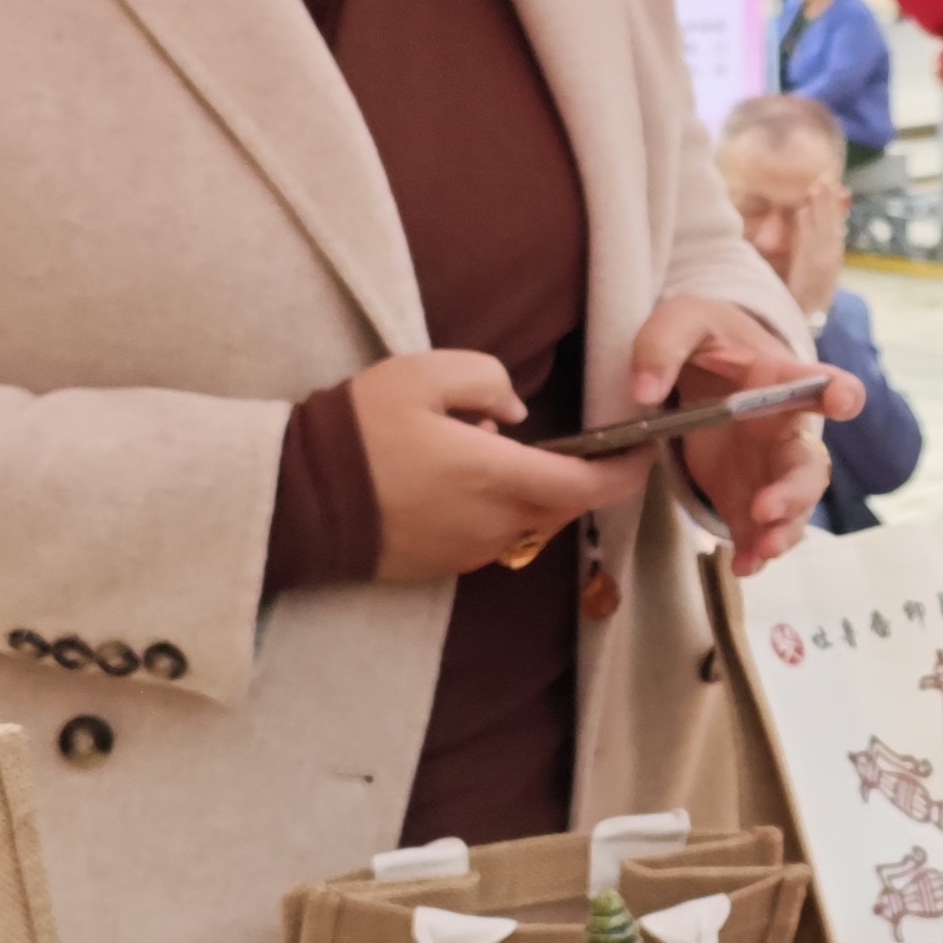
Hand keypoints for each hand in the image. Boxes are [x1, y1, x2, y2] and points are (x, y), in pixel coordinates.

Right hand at [354, 348, 649, 583]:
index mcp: (501, 479)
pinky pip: (487, 535)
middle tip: (545, 438)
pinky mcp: (442, 566)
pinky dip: (489, 509)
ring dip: (522, 490)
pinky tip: (448, 481)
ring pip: (523, 520)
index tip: (644, 451)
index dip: (627, 472)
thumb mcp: (423, 376)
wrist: (297, 502)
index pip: (591, 487)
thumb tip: (516, 414)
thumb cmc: (360, 433)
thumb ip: (486, 381)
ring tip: (475, 452)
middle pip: (560, 505)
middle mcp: (496, 525)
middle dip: (569, 474)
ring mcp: (469, 552)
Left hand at [631, 294, 859, 575]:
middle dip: (795, 492)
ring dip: (782, 531)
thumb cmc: (705, 339)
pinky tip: (743, 567)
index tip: (843, 400)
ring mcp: (770, 470)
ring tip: (760, 553)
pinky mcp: (747, 498)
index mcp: (780, 379)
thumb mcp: (682, 320)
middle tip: (766, 509)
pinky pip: (761, 531)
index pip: (821, 382)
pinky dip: (756, 551)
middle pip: (810, 466)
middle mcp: (786, 430)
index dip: (839, 392)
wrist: (704, 370)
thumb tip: (645, 391)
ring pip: (794, 508)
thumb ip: (661, 344)